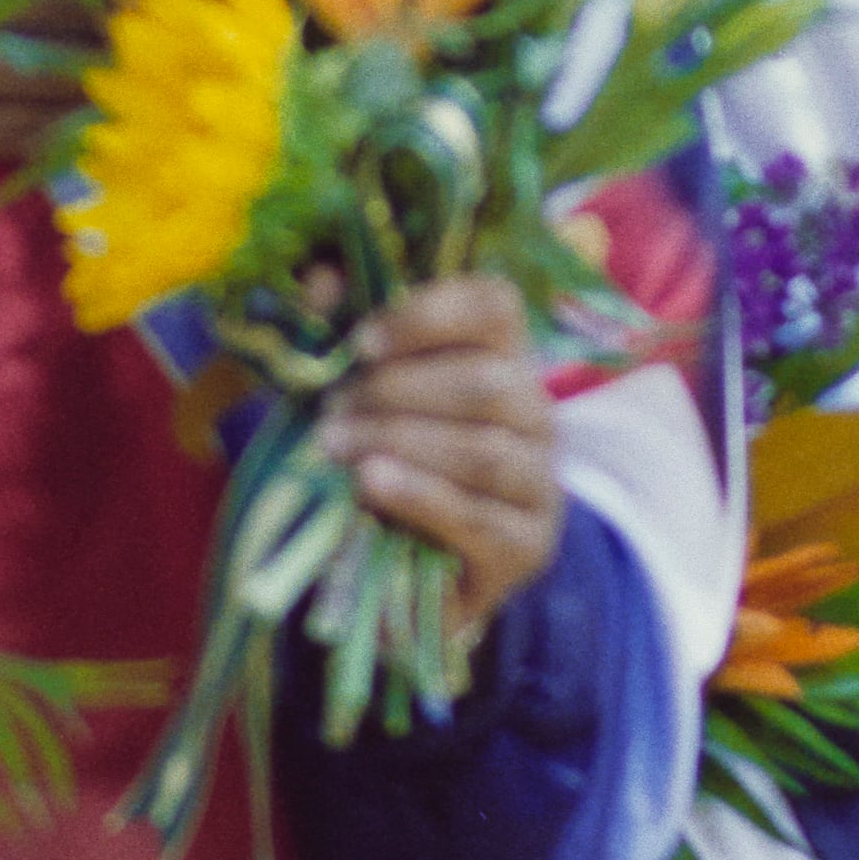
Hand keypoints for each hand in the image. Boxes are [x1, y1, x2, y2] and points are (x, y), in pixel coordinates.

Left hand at [324, 275, 562, 635]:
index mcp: (503, 360)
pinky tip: (371, 485)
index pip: (497, 306)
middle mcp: (534, 415)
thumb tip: (319, 279)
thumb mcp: (356, 401)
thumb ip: (339, 338)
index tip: (363, 342)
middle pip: (489, 382)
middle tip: (333, 412)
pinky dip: (419, 495)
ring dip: (403, 443)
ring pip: (486, 450)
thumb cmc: (386, 471)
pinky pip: (479, 515)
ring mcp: (539, 482)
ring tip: (338, 448)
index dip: (431, 313)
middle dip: (400, 392)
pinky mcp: (527, 546)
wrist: (408, 579)